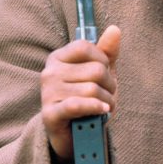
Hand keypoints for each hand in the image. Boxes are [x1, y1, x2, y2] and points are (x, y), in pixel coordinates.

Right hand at [41, 25, 120, 159]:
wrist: (75, 134)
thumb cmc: (87, 99)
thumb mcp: (100, 73)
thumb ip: (107, 51)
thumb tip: (115, 29)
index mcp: (58, 58)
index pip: (85, 46)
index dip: (103, 60)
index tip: (105, 72)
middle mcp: (49, 73)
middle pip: (95, 70)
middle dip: (110, 85)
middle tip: (108, 95)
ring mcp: (47, 93)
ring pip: (92, 89)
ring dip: (107, 101)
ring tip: (104, 107)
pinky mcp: (50, 114)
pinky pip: (78, 105)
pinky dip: (95, 108)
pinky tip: (102, 111)